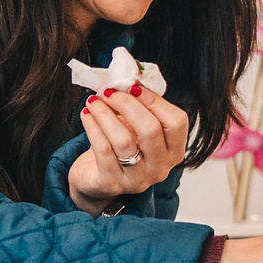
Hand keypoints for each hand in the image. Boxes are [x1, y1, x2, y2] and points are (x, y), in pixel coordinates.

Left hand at [66, 86, 190, 213]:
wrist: (97, 179)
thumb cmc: (121, 147)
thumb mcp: (136, 127)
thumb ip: (140, 106)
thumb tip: (131, 79)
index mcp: (174, 150)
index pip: (176, 122)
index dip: (154, 100)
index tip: (132, 85)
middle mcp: (160, 168)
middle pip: (151, 130)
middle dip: (127, 104)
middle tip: (109, 92)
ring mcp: (138, 179)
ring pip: (124, 141)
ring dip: (106, 114)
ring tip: (93, 101)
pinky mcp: (112, 183)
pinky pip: (103, 150)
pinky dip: (93, 127)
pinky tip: (86, 115)